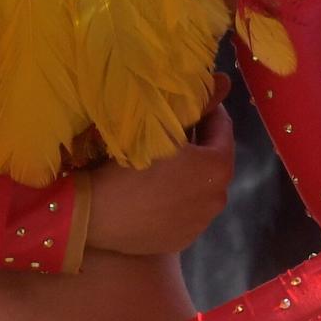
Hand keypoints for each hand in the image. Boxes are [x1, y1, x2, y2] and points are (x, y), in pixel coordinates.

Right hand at [86, 79, 235, 256]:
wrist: (94, 215)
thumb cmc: (128, 164)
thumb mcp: (162, 127)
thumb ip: (199, 104)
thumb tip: (226, 81)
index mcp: (218, 167)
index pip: (222, 128)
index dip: (206, 110)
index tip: (188, 102)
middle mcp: (218, 198)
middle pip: (212, 160)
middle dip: (198, 144)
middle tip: (172, 131)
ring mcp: (201, 223)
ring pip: (199, 187)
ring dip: (188, 173)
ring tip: (162, 163)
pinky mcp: (182, 239)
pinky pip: (185, 211)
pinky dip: (177, 198)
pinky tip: (154, 192)